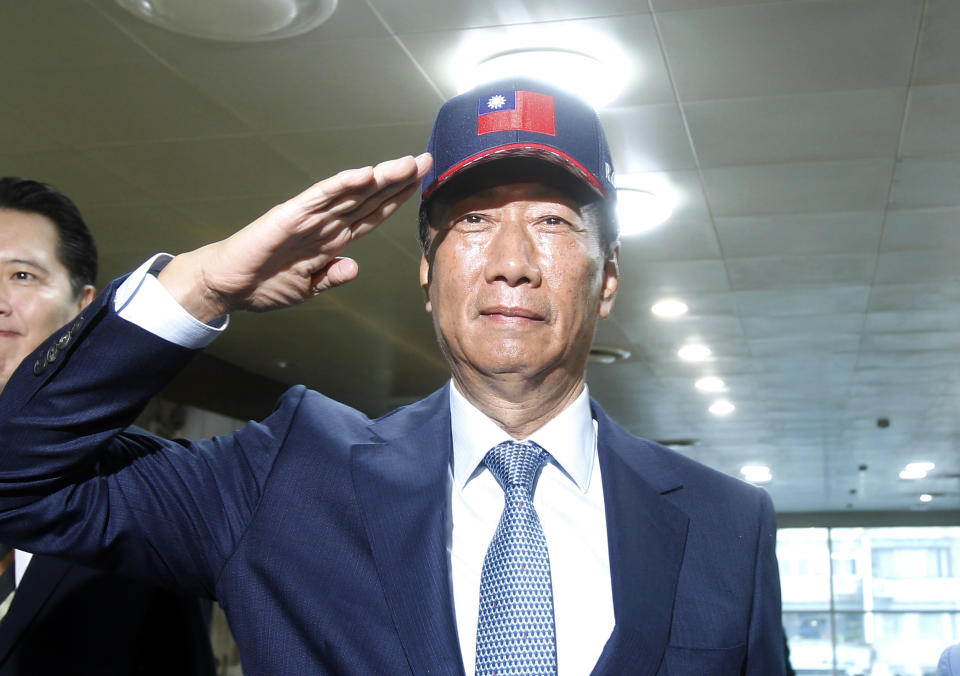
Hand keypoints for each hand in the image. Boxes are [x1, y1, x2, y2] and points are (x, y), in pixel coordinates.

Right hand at [158, 153, 431, 322]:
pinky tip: (363, 174)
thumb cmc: (265, 284)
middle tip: (425, 160)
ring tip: (405, 164)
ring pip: (350, 193)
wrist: (228, 287)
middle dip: (397, 180)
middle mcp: (326, 223)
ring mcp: (309, 217)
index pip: (372, 214)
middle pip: (368, 198)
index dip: (396, 199)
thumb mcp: (308, 289)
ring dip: (378, 178)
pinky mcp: (289, 216)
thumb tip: (354, 267)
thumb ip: (332, 277)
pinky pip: (320, 198)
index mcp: (333, 239)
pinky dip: (341, 185)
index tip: (420, 183)